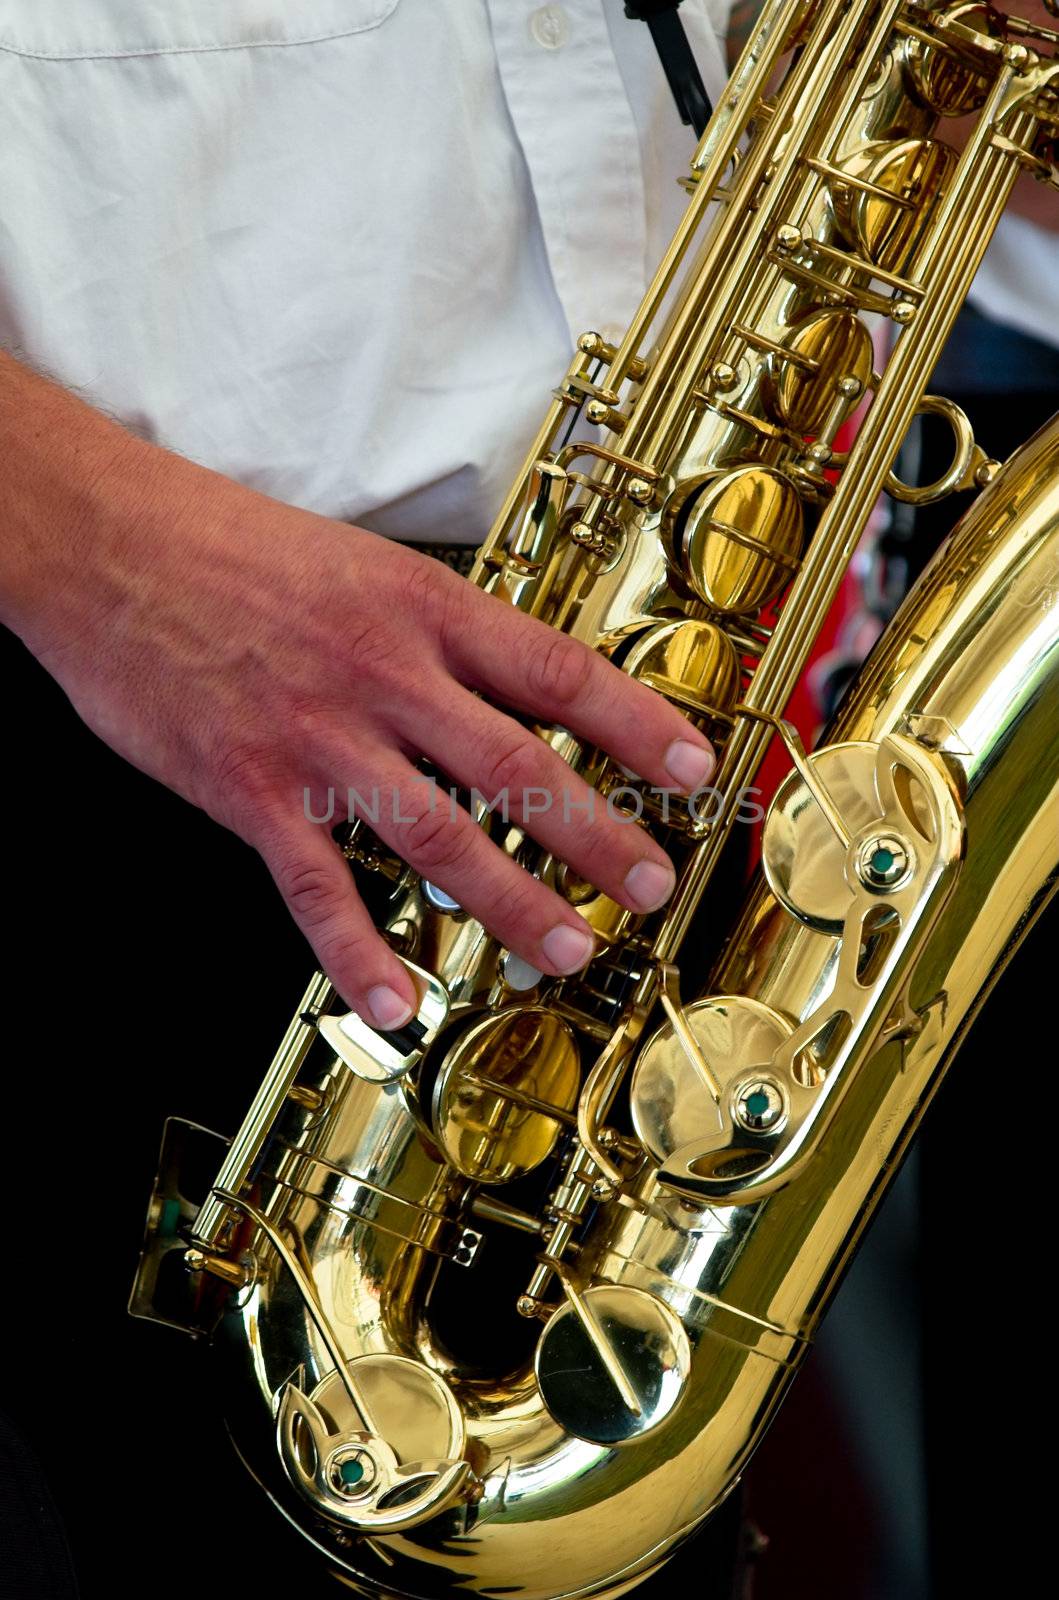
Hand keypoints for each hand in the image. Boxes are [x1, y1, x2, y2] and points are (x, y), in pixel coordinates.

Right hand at [1, 362, 714, 1028]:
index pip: (556, 671)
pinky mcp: (249, 792)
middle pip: (517, 767)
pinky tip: (398, 1001)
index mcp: (420, 607)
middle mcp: (382, 674)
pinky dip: (358, 953)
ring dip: (513, 901)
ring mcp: (317, 739)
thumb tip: (514, 689)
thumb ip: (436, 632)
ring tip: (567, 950)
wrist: (105, 543)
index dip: (637, 724)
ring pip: (437, 836)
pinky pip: (317, 888)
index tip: (696, 768)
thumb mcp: (362, 562)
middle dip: (597, 835)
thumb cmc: (230, 546)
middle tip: (651, 884)